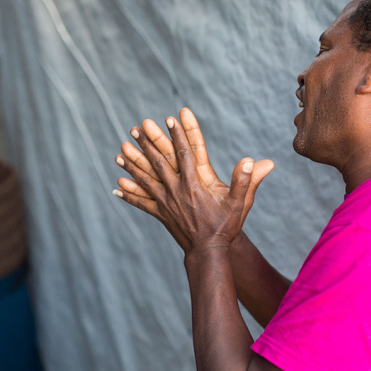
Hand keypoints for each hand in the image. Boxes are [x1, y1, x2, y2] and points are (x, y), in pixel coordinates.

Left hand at [114, 108, 272, 253]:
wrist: (208, 252)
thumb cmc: (225, 226)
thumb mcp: (238, 203)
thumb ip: (245, 181)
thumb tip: (253, 161)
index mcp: (194, 185)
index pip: (184, 154)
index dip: (177, 135)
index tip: (170, 118)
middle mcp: (176, 191)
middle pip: (159, 162)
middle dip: (147, 143)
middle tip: (136, 127)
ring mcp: (166, 203)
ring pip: (146, 179)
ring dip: (133, 164)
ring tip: (121, 150)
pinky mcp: (160, 214)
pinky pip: (141, 202)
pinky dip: (129, 194)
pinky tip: (117, 186)